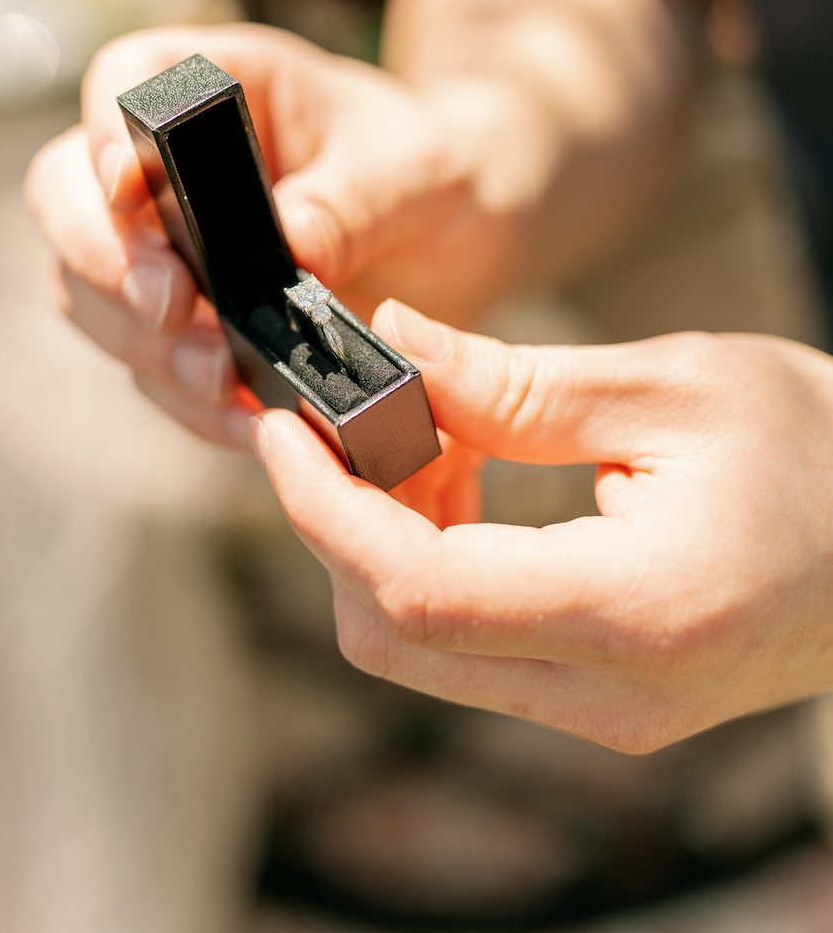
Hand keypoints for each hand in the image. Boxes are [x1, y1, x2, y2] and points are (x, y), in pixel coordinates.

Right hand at [25, 25, 517, 445]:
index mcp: (213, 83)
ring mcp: (160, 245)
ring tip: (219, 381)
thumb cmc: (424, 165)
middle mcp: (163, 161)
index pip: (120, 85)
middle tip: (175, 313)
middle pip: (67, 197)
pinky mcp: (182, 323)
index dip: (104, 136)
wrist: (455, 229)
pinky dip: (187, 400)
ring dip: (143, 345)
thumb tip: (293, 250)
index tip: (130, 192)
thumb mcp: (409, 168)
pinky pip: (150, 366)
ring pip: (89, 294)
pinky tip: (245, 423)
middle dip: (108, 261)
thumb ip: (350, 200)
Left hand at [254, 301, 832, 752]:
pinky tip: (464, 487)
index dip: (322, 510)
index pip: (416, 591)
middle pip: (394, 637)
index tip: (280, 432)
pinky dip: (432, 568)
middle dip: (339, 525)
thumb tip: (393, 343)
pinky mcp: (602, 702)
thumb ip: (516, 384)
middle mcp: (610, 694)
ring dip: (385, 544)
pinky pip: (470, 650)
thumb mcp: (671, 388)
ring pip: (420, 651)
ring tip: (429, 443)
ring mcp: (605, 714)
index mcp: (633, 610)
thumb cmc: (822, 448)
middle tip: (355, 422)